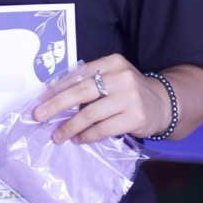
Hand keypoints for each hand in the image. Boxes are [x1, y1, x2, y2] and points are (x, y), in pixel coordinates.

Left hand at [32, 54, 169, 144]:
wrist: (163, 103)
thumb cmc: (129, 91)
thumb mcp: (112, 78)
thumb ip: (89, 83)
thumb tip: (54, 98)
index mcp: (112, 62)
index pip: (79, 74)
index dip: (57, 88)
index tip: (40, 100)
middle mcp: (121, 77)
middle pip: (82, 92)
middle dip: (57, 105)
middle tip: (40, 116)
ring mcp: (130, 97)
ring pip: (91, 114)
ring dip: (71, 126)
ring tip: (58, 135)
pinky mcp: (135, 117)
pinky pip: (104, 129)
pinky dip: (88, 135)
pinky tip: (79, 139)